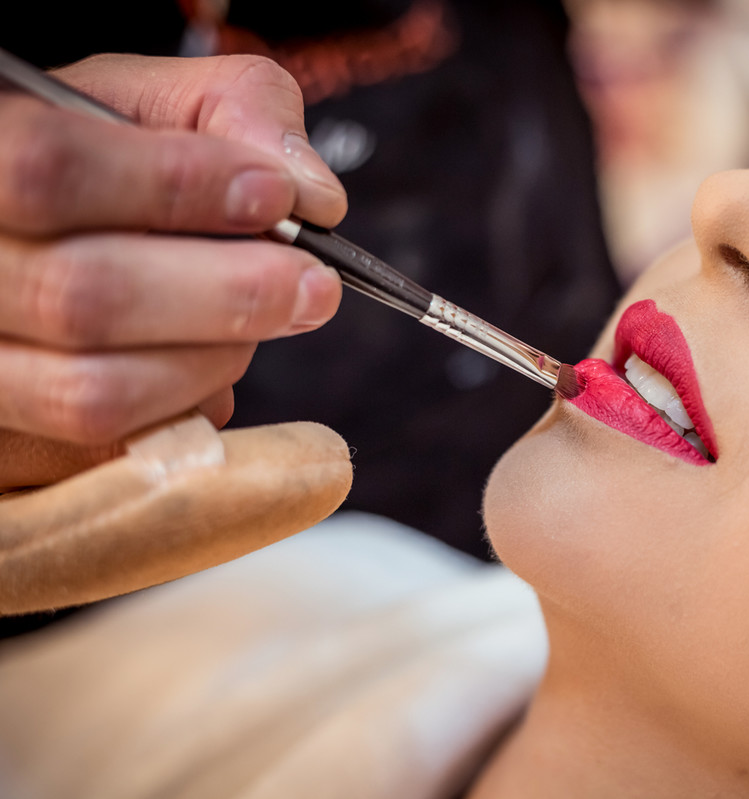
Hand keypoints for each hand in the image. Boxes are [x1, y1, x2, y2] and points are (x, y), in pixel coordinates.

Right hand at [0, 53, 346, 488]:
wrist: (34, 232)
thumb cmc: (98, 159)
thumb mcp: (149, 102)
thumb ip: (236, 110)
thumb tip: (314, 198)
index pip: (47, 170)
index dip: (175, 187)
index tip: (273, 196)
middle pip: (81, 299)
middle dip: (227, 293)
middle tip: (311, 285)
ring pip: (95, 395)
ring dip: (212, 361)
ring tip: (261, 324)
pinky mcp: (11, 447)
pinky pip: (112, 457)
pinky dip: (184, 414)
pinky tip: (204, 367)